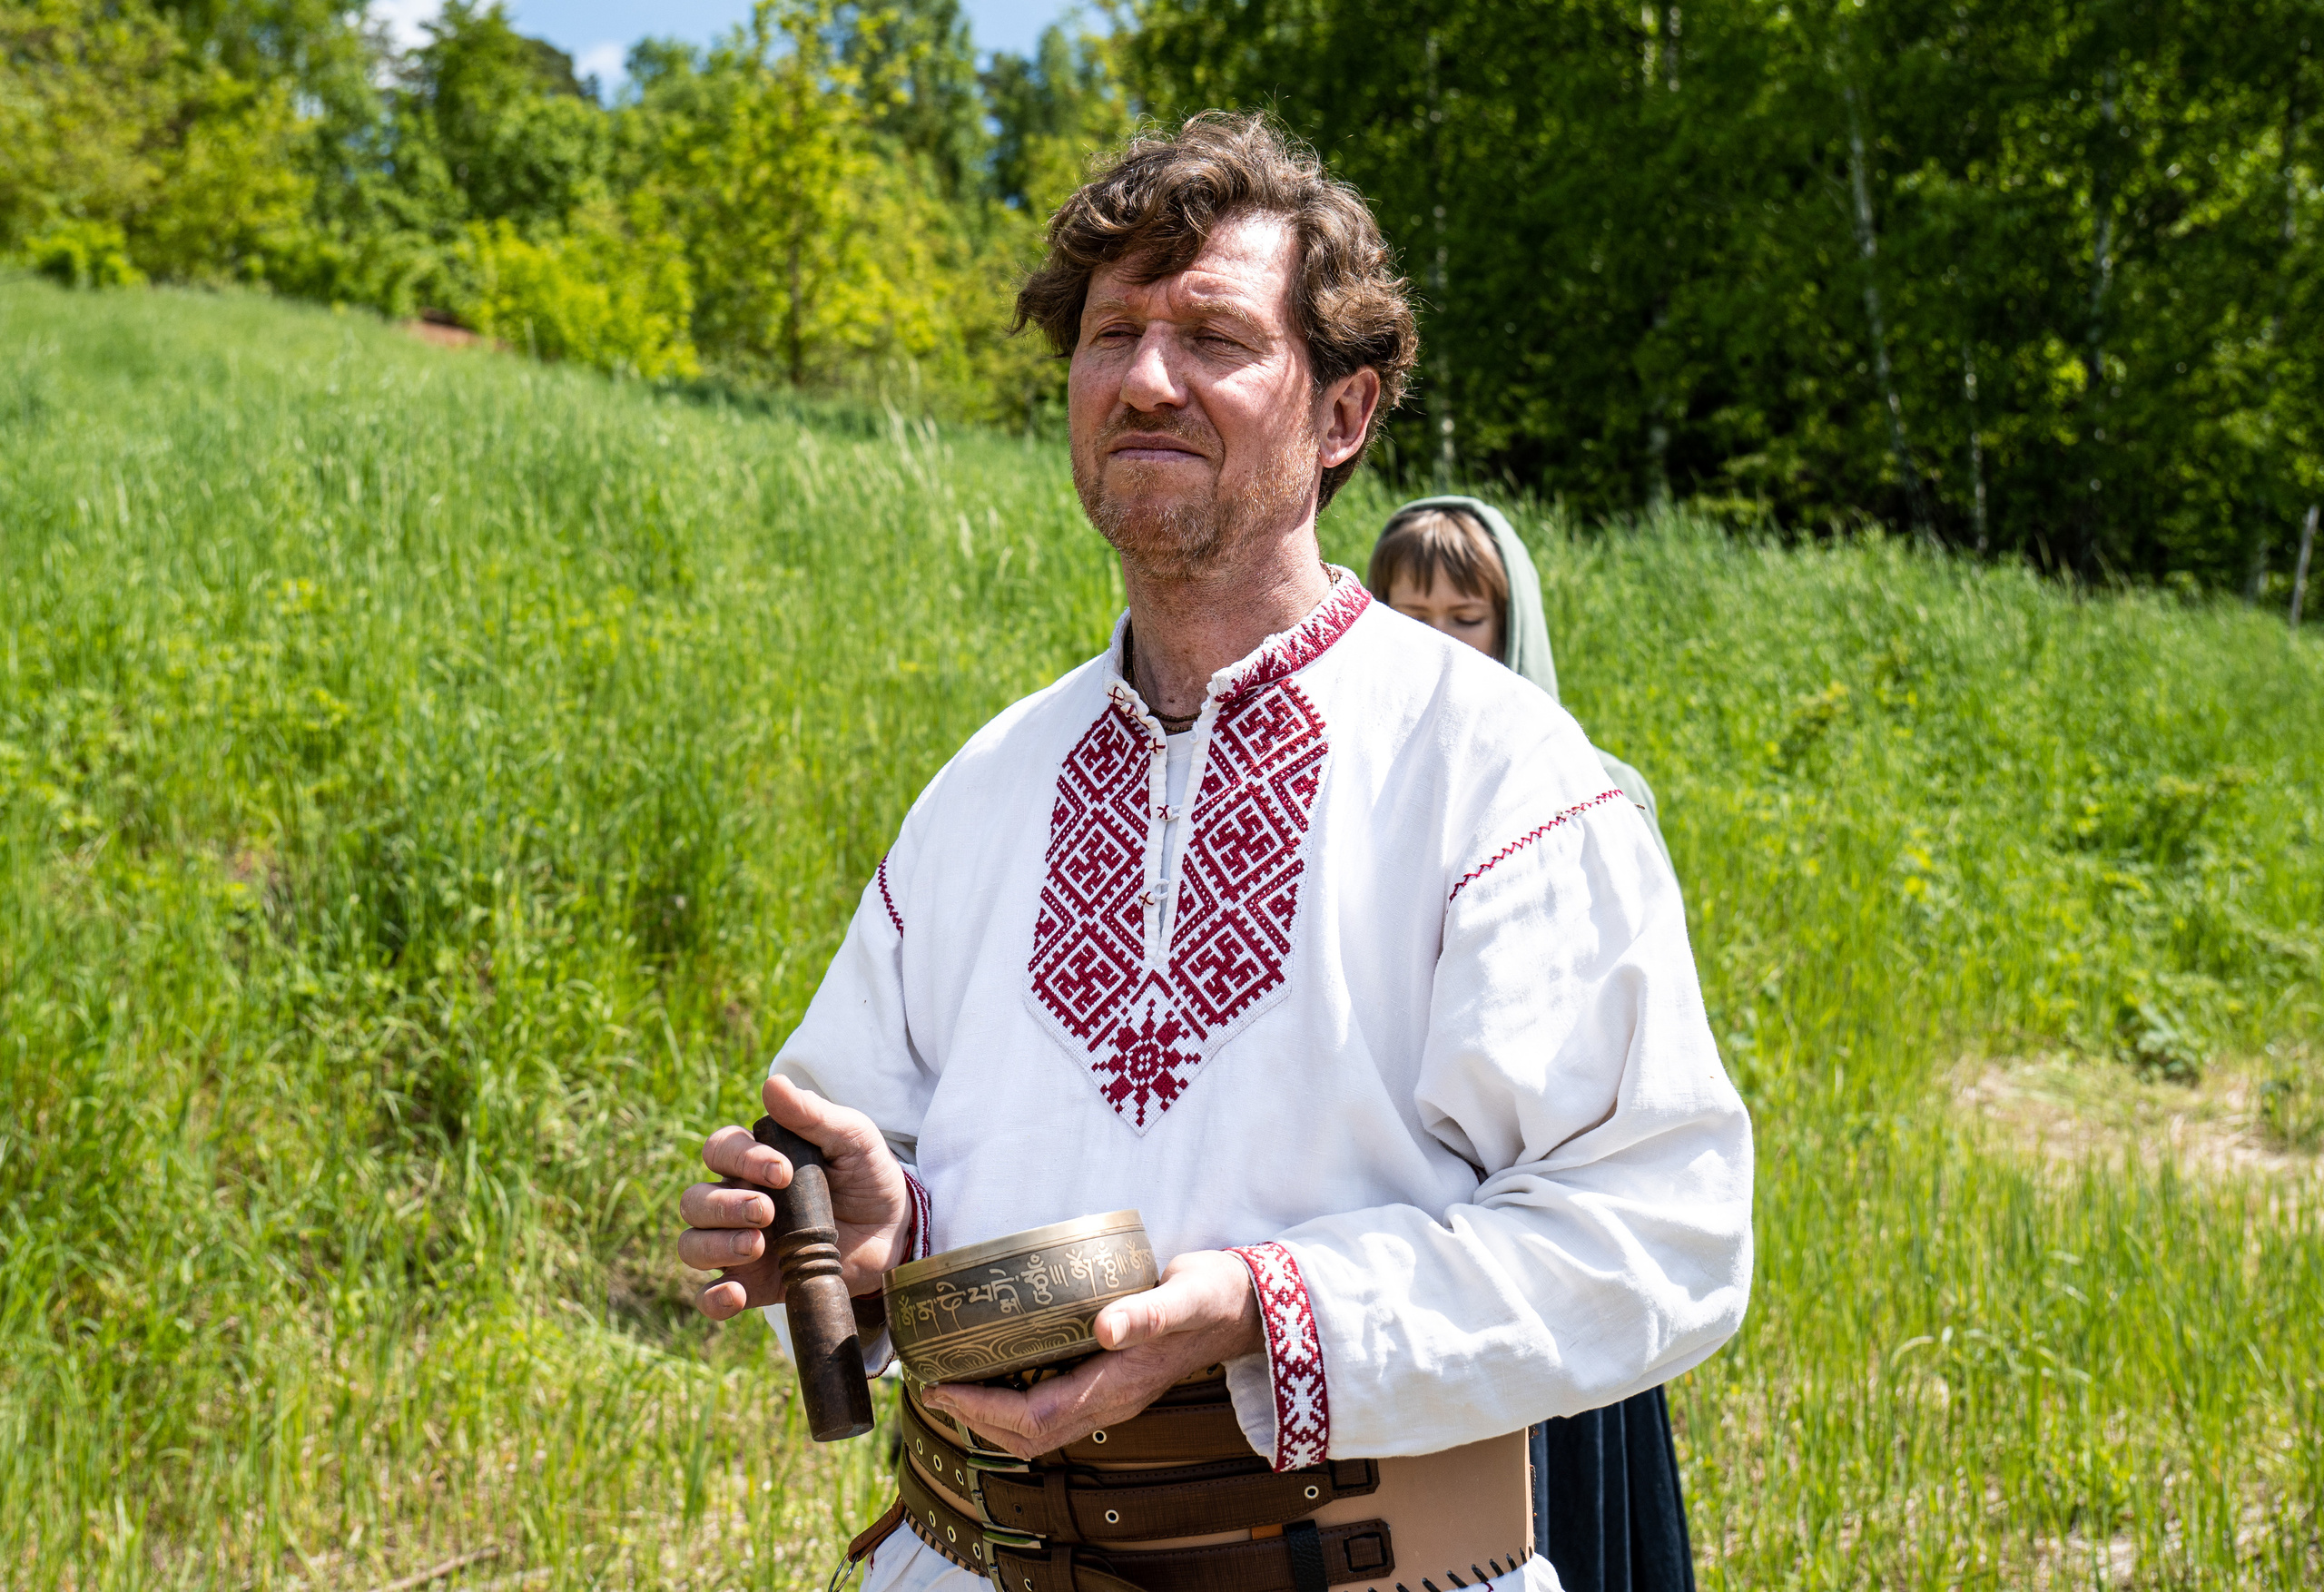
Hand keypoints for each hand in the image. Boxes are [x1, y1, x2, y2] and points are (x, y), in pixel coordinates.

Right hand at [676, 1075, 913, 1320]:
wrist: (895, 1232)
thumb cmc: (868, 1176)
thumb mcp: (852, 1138)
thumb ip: (813, 1115)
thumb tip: (772, 1083)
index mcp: (755, 1161)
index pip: (719, 1151)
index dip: (740, 1159)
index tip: (782, 1171)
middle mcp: (738, 1201)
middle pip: (694, 1201)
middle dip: (724, 1205)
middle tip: (767, 1211)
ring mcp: (741, 1244)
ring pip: (692, 1244)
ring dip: (715, 1245)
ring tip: (757, 1245)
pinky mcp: (755, 1285)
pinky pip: (710, 1296)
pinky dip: (713, 1299)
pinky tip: (736, 1295)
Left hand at [921, 1249, 1260, 1458]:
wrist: (1246, 1306)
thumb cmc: (1214, 1295)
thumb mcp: (1185, 1295)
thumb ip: (1147, 1312)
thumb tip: (1104, 1329)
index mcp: (1120, 1386)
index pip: (1037, 1418)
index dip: (985, 1410)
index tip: (943, 1388)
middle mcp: (1111, 1401)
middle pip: (1030, 1434)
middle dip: (977, 1417)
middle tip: (933, 1386)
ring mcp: (1112, 1396)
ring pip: (1040, 1427)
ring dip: (992, 1413)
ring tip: (954, 1382)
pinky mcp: (1111, 1382)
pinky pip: (1053, 1407)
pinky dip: (1015, 1398)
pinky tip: (998, 1367)